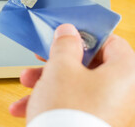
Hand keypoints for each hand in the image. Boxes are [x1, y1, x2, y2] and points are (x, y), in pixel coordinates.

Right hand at [9, 24, 134, 126]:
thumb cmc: (68, 112)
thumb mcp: (61, 68)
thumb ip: (65, 44)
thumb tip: (68, 32)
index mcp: (125, 73)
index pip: (111, 43)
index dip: (85, 36)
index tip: (64, 36)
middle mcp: (123, 94)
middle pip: (89, 67)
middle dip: (56, 64)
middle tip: (39, 61)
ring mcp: (110, 112)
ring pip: (77, 88)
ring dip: (47, 84)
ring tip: (25, 86)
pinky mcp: (95, 124)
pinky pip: (74, 107)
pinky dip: (52, 104)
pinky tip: (26, 108)